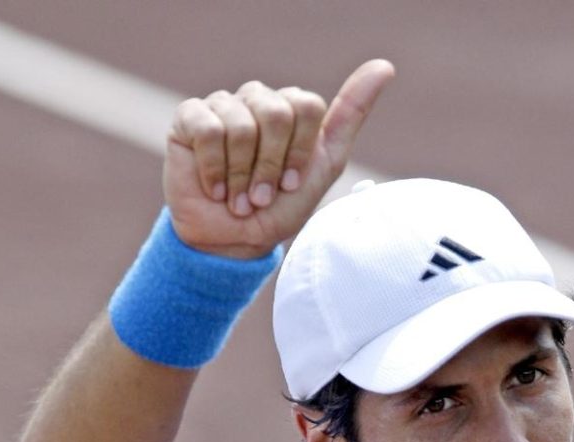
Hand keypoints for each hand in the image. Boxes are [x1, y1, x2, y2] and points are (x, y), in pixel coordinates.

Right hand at [163, 60, 394, 257]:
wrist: (233, 242)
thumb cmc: (278, 209)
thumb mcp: (323, 168)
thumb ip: (350, 117)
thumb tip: (384, 67)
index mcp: (291, 108)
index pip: (307, 107)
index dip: (299, 151)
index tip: (291, 183)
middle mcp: (258, 100)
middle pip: (277, 113)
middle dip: (271, 166)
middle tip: (262, 196)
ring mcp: (223, 105)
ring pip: (241, 124)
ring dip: (242, 176)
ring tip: (238, 199)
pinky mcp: (189, 118)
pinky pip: (209, 130)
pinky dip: (215, 170)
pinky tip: (215, 189)